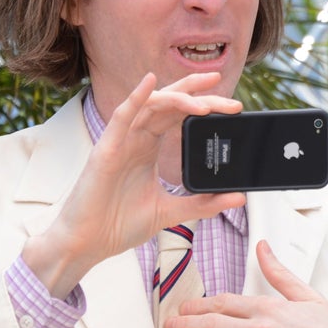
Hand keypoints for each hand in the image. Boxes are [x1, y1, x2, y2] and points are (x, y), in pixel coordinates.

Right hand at [22, 71, 245, 296]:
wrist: (88, 244)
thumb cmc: (119, 224)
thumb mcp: (171, 212)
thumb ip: (203, 203)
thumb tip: (238, 196)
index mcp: (149, 147)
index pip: (181, 116)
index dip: (205, 105)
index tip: (234, 108)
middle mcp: (136, 138)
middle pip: (171, 105)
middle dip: (200, 96)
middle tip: (232, 101)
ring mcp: (120, 141)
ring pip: (151, 106)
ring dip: (179, 99)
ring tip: (206, 104)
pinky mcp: (106, 150)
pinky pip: (121, 116)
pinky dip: (136, 98)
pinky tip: (150, 83)